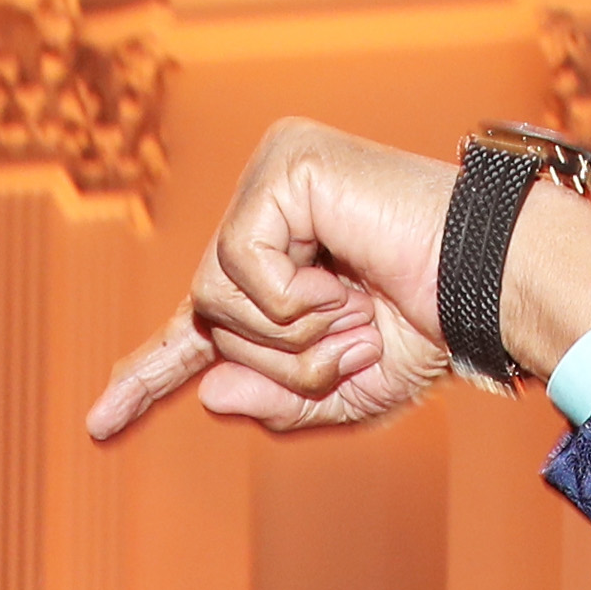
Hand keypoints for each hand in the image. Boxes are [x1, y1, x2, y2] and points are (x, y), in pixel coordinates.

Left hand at [90, 120, 455, 440]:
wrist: (490, 287)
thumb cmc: (436, 326)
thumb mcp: (350, 388)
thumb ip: (277, 400)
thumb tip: (209, 393)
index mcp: (279, 264)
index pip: (197, 326)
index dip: (149, 375)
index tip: (100, 425)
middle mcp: (266, 210)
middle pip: (207, 318)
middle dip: (278, 361)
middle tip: (355, 343)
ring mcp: (272, 180)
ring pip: (215, 296)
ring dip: (288, 337)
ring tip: (354, 313)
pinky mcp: (285, 164)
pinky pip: (240, 264)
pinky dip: (291, 298)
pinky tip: (342, 279)